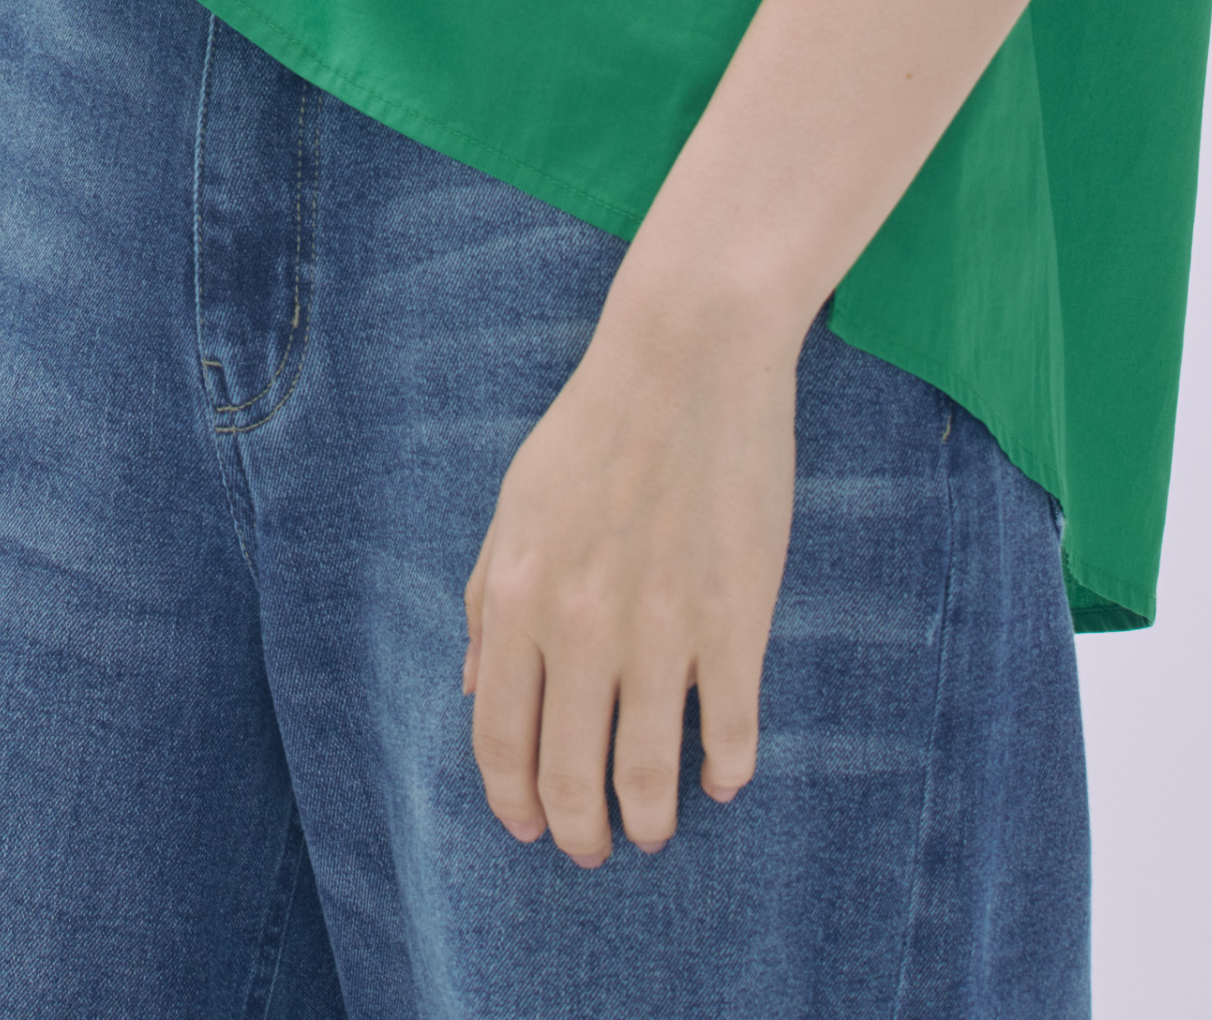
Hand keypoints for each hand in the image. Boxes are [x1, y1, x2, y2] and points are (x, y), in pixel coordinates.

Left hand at [459, 275, 800, 864]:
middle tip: (591, 850)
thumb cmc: (596, 428)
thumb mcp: (516, 505)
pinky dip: (724, 774)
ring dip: (648, 819)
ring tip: (653, 830)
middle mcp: (582, 626)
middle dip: (577, 832)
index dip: (511, 799)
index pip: (501, 737)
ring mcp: (662, 630)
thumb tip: (477, 688)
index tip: (527, 829)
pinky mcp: (735, 623)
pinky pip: (732, 733)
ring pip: (649, 774)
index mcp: (520, 595)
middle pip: (570, 774)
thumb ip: (490, 599)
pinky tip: (720, 780)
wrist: (688, 361)